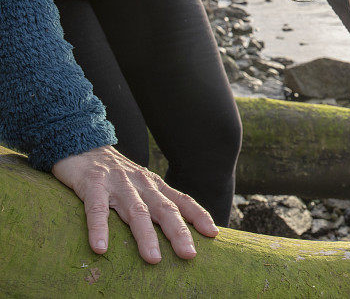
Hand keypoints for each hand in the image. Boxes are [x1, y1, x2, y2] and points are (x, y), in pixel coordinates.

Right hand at [52, 145, 218, 263]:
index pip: (182, 200)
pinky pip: (96, 209)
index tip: (212, 233)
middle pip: (164, 209)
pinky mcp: (93, 184)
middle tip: (189, 254)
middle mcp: (141, 184)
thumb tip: (175, 228)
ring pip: (136, 211)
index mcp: (154, 185)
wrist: (83, 145)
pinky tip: (100, 247)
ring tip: (153, 258)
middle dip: (178, 232)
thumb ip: (156, 203)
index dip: (198, 216)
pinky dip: (99, 228)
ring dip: (146, 236)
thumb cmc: (115, 173)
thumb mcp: (140, 185)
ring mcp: (118, 184)